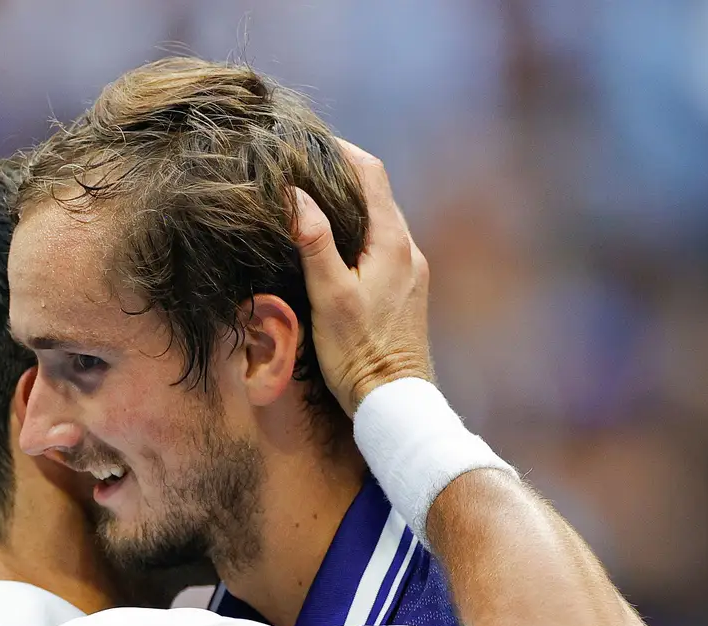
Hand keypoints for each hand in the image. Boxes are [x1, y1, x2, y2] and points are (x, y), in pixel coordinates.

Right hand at [291, 138, 432, 414]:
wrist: (395, 401)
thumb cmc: (359, 353)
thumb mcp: (329, 296)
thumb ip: (314, 242)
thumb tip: (296, 193)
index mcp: (392, 242)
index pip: (370, 173)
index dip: (340, 150)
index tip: (309, 142)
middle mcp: (408, 249)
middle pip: (376, 194)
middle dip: (341, 175)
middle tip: (303, 167)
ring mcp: (411, 270)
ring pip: (379, 221)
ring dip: (349, 206)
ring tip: (312, 202)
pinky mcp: (408, 290)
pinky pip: (383, 246)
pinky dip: (358, 233)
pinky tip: (335, 247)